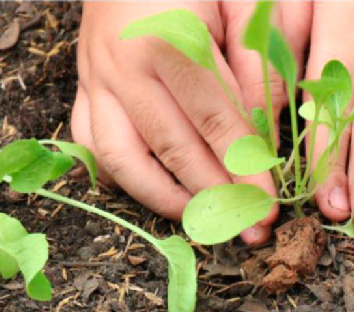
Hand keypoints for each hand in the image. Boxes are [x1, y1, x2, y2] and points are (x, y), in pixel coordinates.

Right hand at [71, 2, 310, 244]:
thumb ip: (261, 62)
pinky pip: (91, 144)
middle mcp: (124, 68)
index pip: (217, 122)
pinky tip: (155, 190)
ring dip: (163, 198)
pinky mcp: (83, 84)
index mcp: (170, 40)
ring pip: (122, 159)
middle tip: (249, 229)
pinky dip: (119, 176)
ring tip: (202, 222)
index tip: (270, 204)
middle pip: (173, 150)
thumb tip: (268, 128)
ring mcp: (95, 79)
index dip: (246, 169)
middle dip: (216, 197)